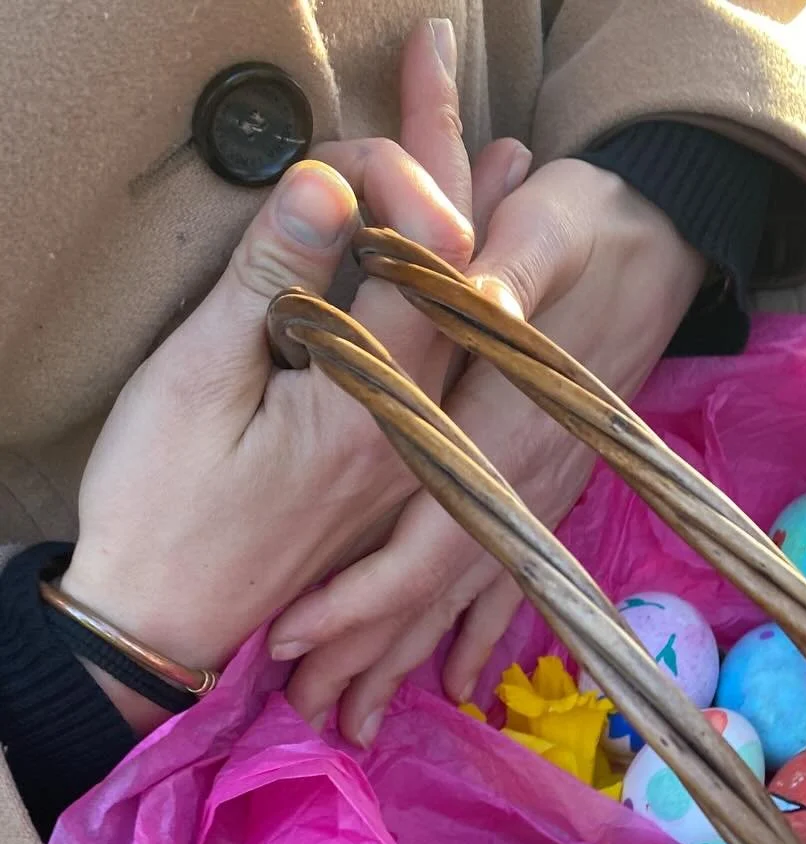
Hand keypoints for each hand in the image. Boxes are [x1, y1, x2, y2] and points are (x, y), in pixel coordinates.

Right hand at [60, 23, 522, 733]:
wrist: (160, 625)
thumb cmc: (163, 507)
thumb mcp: (200, 382)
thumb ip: (270, 280)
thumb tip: (327, 184)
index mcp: (374, 408)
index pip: (425, 265)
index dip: (405, 184)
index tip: (359, 143)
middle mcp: (414, 437)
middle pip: (459, 291)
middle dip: (465, 190)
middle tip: (481, 113)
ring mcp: (406, 461)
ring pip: (460, 335)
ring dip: (475, 249)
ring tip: (501, 167)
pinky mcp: (385, 476)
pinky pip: (440, 379)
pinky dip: (454, 315)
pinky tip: (464, 280)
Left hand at [272, 158, 707, 745]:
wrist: (669, 236)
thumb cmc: (593, 224)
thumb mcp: (548, 225)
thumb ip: (509, 269)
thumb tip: (474, 298)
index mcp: (502, 431)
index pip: (426, 536)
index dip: (360, 595)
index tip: (291, 635)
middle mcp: (522, 482)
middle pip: (434, 593)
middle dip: (370, 655)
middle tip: (310, 715)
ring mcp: (540, 494)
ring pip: (465, 599)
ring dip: (411, 661)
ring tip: (360, 722)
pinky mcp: (549, 490)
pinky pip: (513, 582)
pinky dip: (479, 637)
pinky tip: (456, 685)